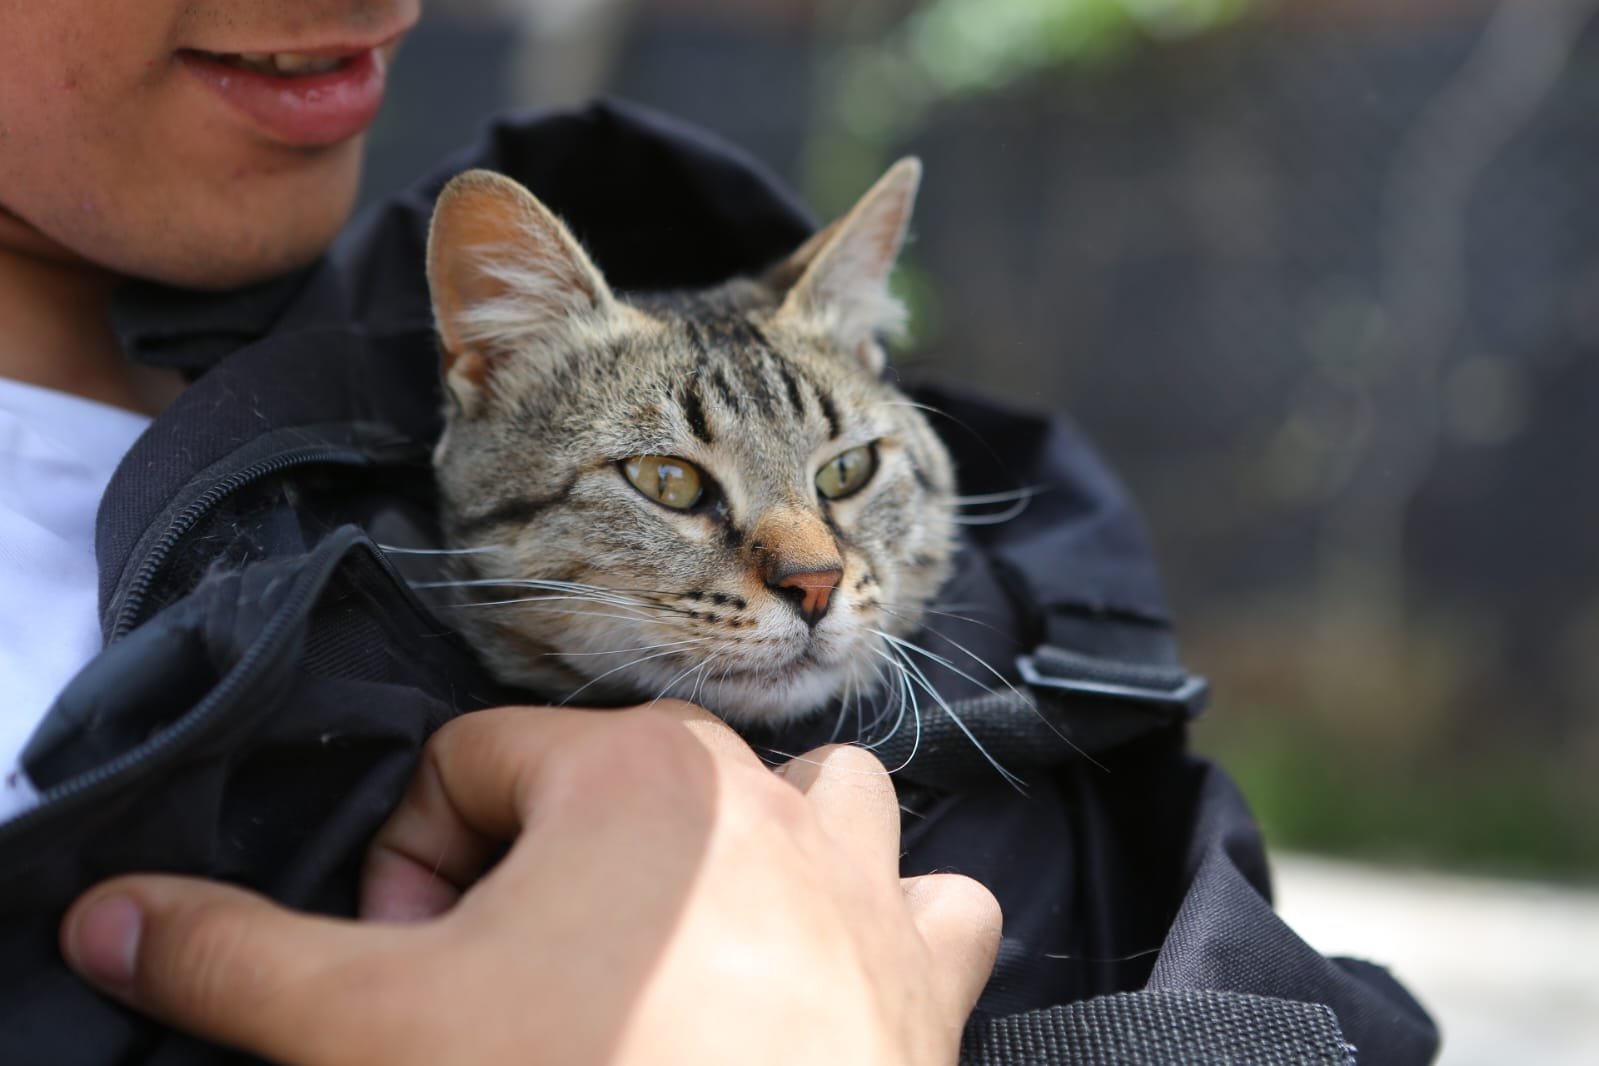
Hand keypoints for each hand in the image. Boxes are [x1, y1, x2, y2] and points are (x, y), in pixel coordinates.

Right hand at [60, 701, 1001, 1064]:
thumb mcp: (371, 1029)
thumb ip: (235, 959)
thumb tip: (114, 914)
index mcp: (630, 767)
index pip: (468, 765)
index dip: (410, 868)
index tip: (406, 969)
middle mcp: (764, 791)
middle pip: (621, 783)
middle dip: (547, 878)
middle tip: (509, 990)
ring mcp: (863, 875)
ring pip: (808, 803)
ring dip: (747, 857)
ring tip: (684, 945)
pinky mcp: (926, 966)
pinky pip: (930, 904)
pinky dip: (886, 930)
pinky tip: (830, 982)